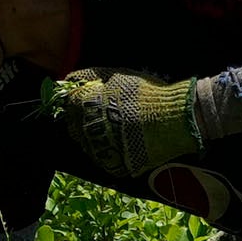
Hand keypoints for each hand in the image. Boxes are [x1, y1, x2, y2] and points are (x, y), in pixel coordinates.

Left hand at [48, 70, 203, 178]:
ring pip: (87, 144)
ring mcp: (99, 150)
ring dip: (96, 135)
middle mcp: (87, 130)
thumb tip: (72, 78)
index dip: (79, 99)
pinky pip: (102, 158)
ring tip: (116, 128)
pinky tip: (121, 142)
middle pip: (74, 125)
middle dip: (84, 118)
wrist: (172, 119)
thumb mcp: (118, 76)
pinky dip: (108, 151)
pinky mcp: (113, 165)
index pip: (69, 103)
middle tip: (103, 113)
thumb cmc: (145, 94)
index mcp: (85, 106)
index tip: (89, 98)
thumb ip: (92, 76)